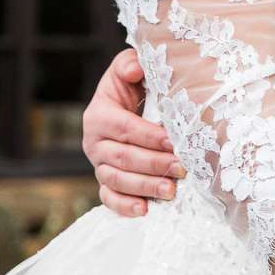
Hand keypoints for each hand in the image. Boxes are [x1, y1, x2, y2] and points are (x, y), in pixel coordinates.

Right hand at [83, 50, 182, 216]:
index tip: (173, 141)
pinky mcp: (105, 182)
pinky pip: (109, 199)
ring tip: (171, 191)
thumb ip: (131, 64)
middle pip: (122, 157)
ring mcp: (98, 165)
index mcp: (98, 114)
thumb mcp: (130, 69)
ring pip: (116, 180)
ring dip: (144, 187)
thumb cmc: (134, 86)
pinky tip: (145, 210)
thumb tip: (136, 69)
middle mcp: (93, 142)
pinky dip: (124, 207)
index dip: (149, 136)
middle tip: (181, 168)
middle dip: (153, 164)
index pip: (124, 128)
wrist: (128, 106)